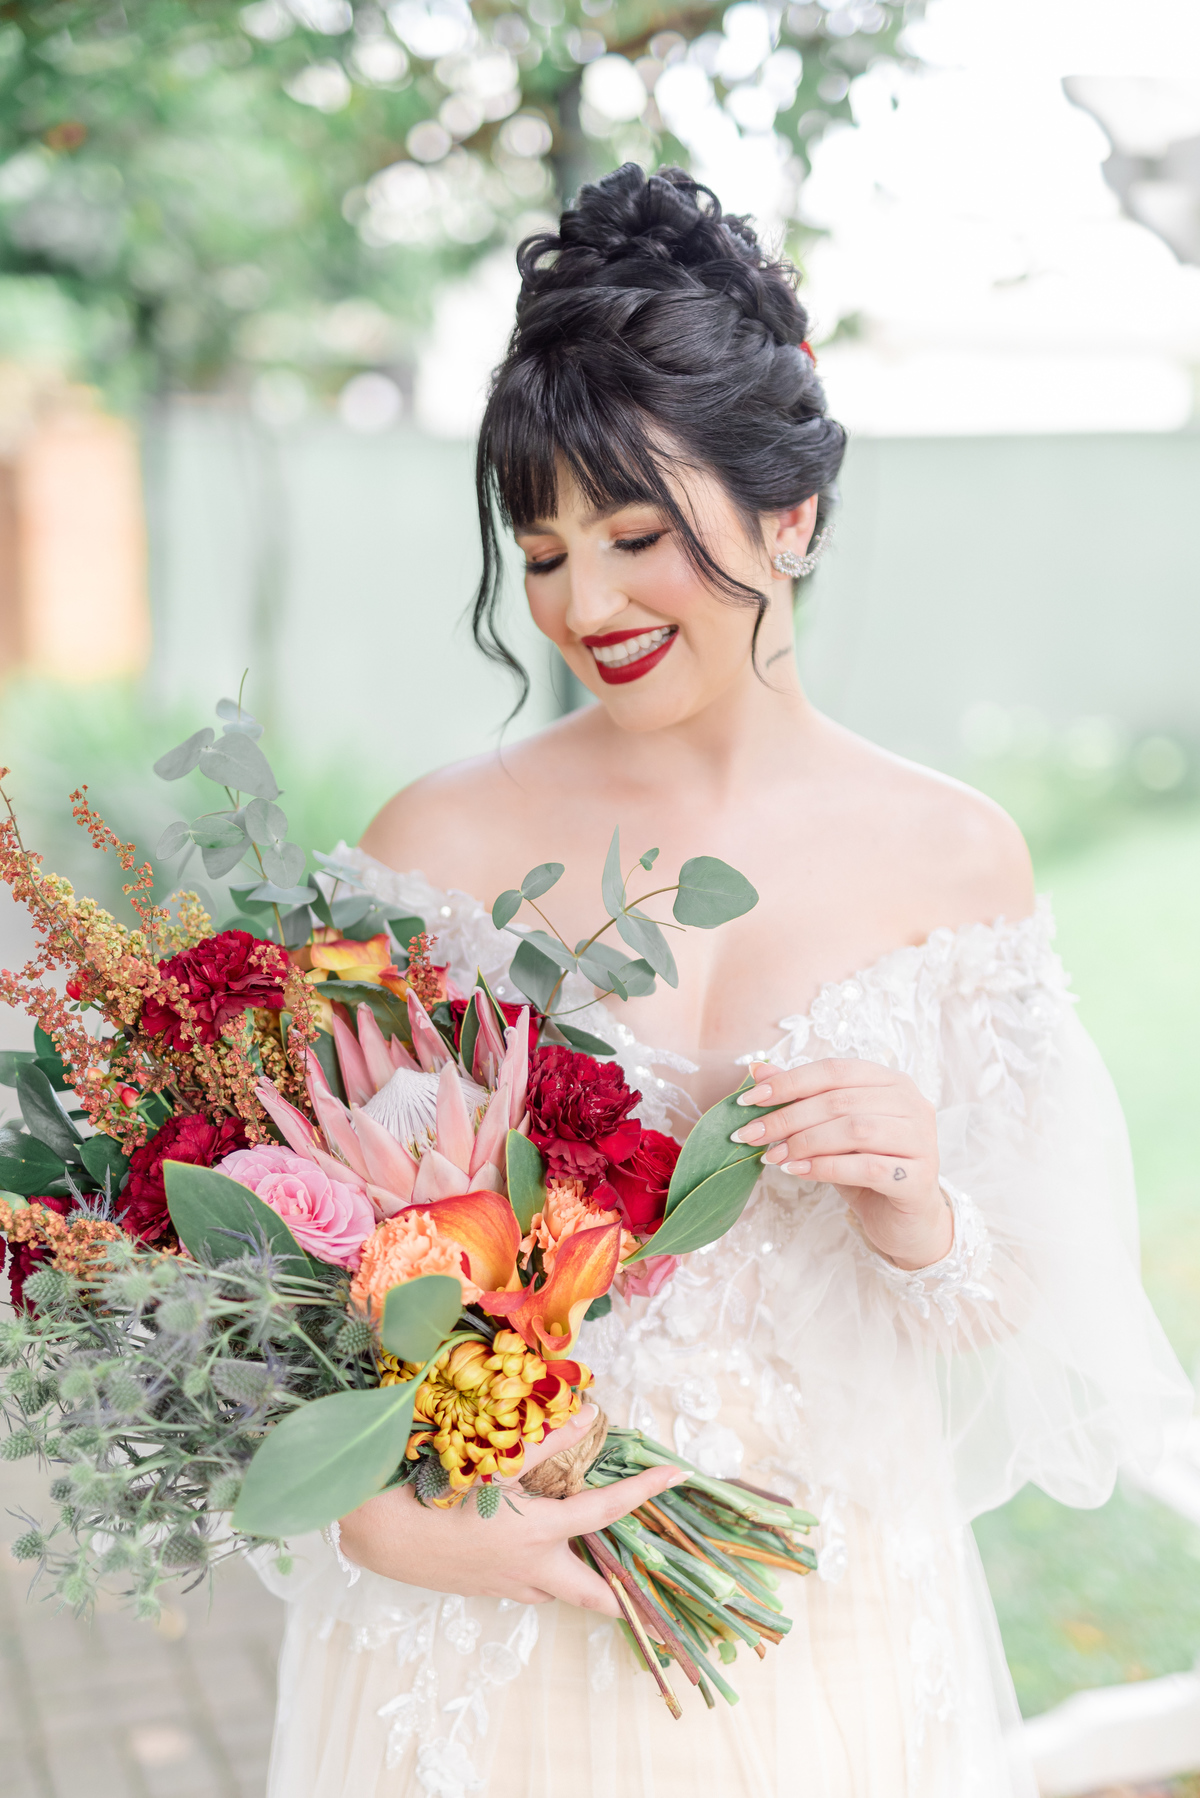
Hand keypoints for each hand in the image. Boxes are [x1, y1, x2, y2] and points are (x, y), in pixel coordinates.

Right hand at [336, 1403, 683, 1615]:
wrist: (385, 1535)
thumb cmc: (439, 1494)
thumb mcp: (495, 1461)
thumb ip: (545, 1439)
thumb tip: (585, 1412)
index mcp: (540, 1533)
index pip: (606, 1512)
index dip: (643, 1492)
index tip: (675, 1477)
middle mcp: (533, 1568)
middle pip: (594, 1597)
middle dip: (625, 1601)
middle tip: (649, 1598)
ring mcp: (509, 1585)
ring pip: (558, 1590)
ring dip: (578, 1579)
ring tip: (591, 1556)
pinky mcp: (486, 1590)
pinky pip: (527, 1587)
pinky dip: (541, 1572)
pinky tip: (530, 1550)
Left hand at [731, 1058, 951, 1269]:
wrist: (904, 1220)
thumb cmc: (865, 1168)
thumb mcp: (829, 1130)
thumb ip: (800, 1098)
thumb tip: (757, 1069)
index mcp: (891, 1082)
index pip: (834, 1070)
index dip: (789, 1082)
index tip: (750, 1100)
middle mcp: (912, 1104)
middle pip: (840, 1101)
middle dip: (788, 1117)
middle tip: (751, 1134)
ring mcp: (921, 1140)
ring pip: (854, 1130)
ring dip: (805, 1142)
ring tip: (773, 1156)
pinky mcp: (919, 1178)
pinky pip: (867, 1167)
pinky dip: (826, 1168)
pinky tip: (798, 1172)